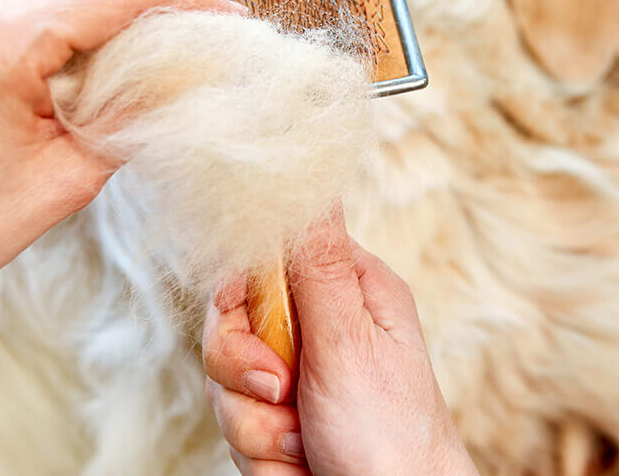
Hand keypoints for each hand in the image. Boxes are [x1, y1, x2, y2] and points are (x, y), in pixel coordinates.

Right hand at [203, 207, 477, 475]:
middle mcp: (322, 327)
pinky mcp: (281, 423)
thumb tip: (308, 172)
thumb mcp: (349, 342)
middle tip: (282, 395)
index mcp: (347, 290)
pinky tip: (300, 465)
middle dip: (243, 374)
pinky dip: (263, 457)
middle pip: (232, 323)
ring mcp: (300, 378)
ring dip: (256, 427)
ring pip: (226, 383)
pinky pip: (237, 428)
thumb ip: (316, 264)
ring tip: (303, 443)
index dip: (240, 295)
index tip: (253, 329)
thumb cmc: (392, 436)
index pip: (263, 257)